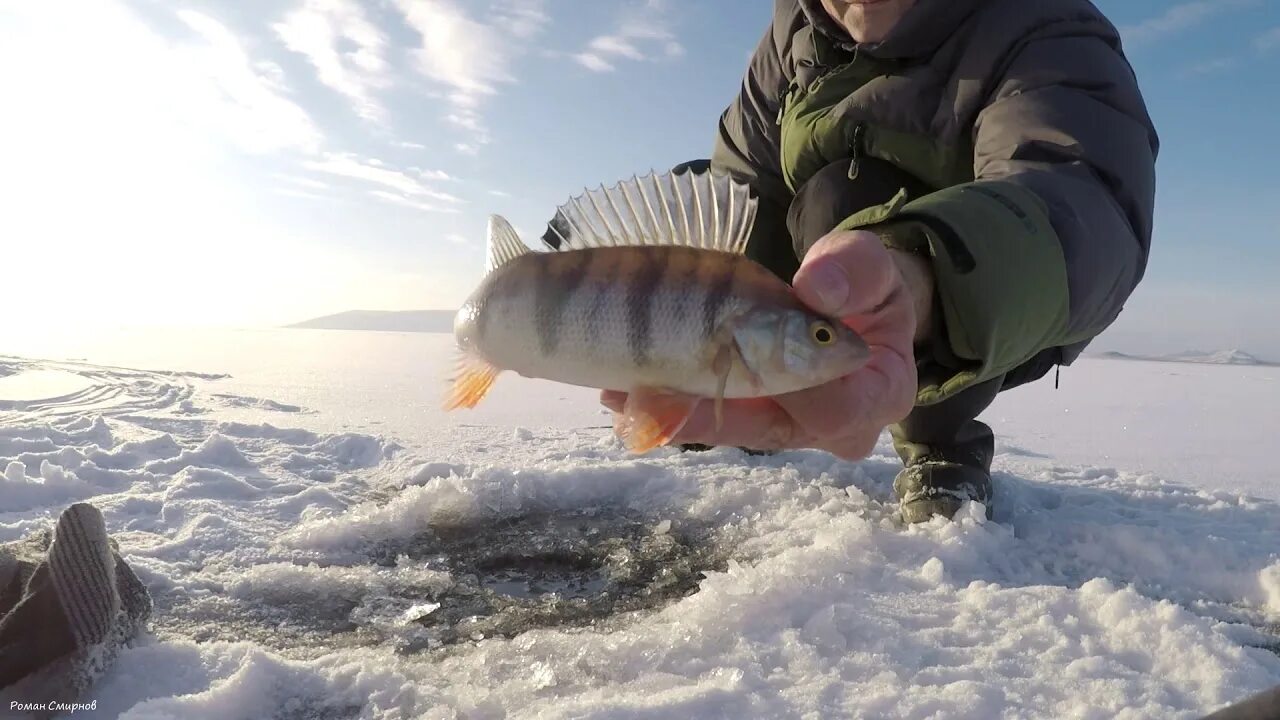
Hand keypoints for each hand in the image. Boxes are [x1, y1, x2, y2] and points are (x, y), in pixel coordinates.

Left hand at [601, 230, 933, 458]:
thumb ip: (854, 271)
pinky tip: (620, 389)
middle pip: (767, 432)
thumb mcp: (871, 265)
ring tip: (619, 393)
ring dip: (672, 413)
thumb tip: (816, 289)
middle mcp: (829, 424)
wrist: (848, 305)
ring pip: (727, 430)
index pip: (840, 413)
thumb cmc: (864, 288)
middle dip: (708, 414)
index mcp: (878, 394)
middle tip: (651, 390)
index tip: (755, 360)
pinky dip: (664, 405)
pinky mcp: (749, 415)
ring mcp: (784, 423)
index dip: (797, 393)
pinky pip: (706, 419)